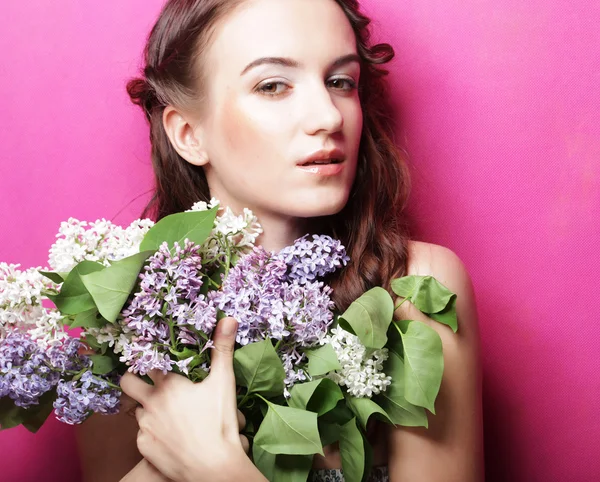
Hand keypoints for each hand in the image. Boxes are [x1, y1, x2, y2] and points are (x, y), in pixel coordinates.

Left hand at [120, 317, 264, 481]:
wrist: (214, 468)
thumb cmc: (219, 423)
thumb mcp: (223, 382)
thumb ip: (222, 349)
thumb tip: (227, 319)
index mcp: (168, 384)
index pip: (147, 361)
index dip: (151, 357)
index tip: (154, 357)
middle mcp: (151, 403)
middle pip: (128, 383)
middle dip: (134, 379)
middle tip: (149, 382)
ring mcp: (145, 427)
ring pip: (137, 411)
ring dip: (147, 408)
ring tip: (168, 412)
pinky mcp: (144, 448)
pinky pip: (142, 435)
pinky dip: (153, 432)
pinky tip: (170, 434)